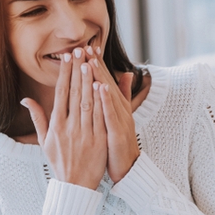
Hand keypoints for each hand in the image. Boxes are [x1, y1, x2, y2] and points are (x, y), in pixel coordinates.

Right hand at [21, 47, 106, 189]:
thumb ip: (37, 118)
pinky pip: (100, 117)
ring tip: (90, 62)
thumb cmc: (59, 162)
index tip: (67, 58)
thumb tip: (25, 99)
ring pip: (87, 102)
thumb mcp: (44, 141)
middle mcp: (69, 127)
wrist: (75, 185)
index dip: (64, 74)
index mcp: (56, 125)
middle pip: (74, 93)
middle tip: (80, 51)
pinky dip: (101, 101)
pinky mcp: (99, 140)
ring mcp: (84, 133)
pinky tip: (103, 86)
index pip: (60, 94)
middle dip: (77, 71)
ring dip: (89, 81)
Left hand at [85, 46, 139, 182]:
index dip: (97, 64)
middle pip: (105, 83)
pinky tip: (99, 87)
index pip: (104, 81)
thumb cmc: (119, 142)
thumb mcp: (121, 115)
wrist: (129, 167)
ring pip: (108, 95)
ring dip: (99, 77)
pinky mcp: (117, 132)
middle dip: (95, 65)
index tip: (88, 47)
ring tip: (90, 61)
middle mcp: (119, 109)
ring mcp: (119, 120)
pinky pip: (110, 114)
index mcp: (116, 106)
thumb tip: (127, 73)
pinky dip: (106, 100)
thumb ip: (122, 94)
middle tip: (86, 47)